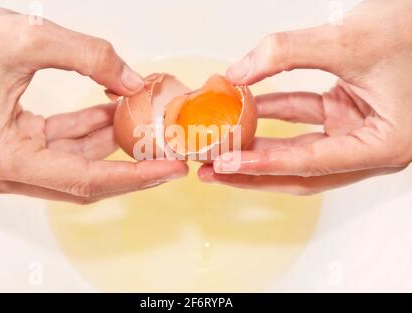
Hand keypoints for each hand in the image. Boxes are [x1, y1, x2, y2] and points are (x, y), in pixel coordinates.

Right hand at [0, 2, 187, 203]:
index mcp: (6, 156)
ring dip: (109, 140)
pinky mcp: (12, 150)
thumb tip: (135, 82)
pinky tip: (110, 111)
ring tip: (139, 116)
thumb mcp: (32, 38)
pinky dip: (88, 131)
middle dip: (129, 163)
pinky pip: (61, 147)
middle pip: (85, 180)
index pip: (87, 180)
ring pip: (75, 163)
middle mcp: (4, 171)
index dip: (135, 177)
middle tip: (168, 151)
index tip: (171, 171)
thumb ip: (92, 57)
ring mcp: (7, 164)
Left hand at [199, 0, 411, 194]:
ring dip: (260, 145)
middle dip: (253, 171)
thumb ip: (288, 53)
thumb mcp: (349, 40)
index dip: (264, 164)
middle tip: (212, 172)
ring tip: (219, 147)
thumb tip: (237, 73)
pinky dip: (276, 115)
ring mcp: (357, 134)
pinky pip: (304, 121)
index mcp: (383, 145)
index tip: (226, 164)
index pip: (310, 164)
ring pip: (299, 150)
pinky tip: (246, 109)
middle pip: (300, 171)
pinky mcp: (346, 116)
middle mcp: (372, 149)